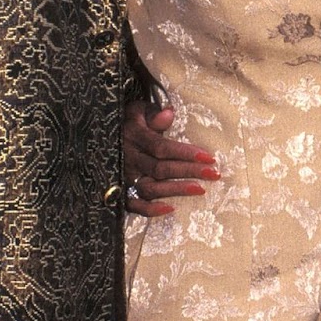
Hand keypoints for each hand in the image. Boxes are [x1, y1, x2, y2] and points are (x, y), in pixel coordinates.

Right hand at [124, 100, 217, 215]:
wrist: (107, 135)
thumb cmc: (131, 121)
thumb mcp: (139, 110)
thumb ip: (153, 113)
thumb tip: (169, 113)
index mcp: (134, 136)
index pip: (161, 147)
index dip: (185, 153)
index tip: (208, 157)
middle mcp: (128, 158)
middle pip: (160, 169)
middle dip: (189, 171)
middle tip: (213, 174)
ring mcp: (124, 176)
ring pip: (150, 188)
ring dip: (176, 190)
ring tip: (201, 189)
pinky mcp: (121, 191)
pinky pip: (133, 205)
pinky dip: (149, 210)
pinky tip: (170, 209)